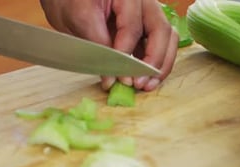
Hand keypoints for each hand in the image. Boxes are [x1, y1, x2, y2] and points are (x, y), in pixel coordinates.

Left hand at [40, 0, 177, 90]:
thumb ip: (97, 45)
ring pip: (169, 38)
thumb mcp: (78, 19)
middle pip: (161, 30)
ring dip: (161, 65)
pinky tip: (146, 80)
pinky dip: (158, 64)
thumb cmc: (71, 2)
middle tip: (139, 84)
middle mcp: (144, 2)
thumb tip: (112, 78)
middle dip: (153, 61)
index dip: (126, 53)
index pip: (132, 26)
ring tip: (147, 86)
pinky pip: (164, 45)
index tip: (120, 76)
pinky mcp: (148, 29)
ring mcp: (149, 14)